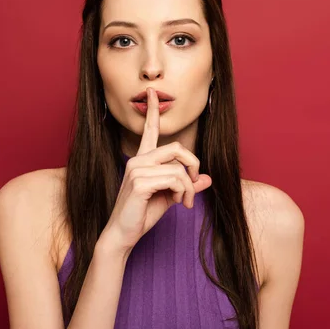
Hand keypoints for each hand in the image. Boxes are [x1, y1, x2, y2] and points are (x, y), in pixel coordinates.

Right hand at [100, 87, 212, 255]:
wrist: (122, 235)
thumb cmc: (141, 216)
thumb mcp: (170, 198)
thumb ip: (186, 185)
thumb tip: (207, 178)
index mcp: (142, 160)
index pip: (149, 131)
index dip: (152, 111)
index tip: (152, 93)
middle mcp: (138, 160)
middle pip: (177, 148)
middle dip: (193, 165)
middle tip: (194, 185)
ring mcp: (136, 170)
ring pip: (179, 168)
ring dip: (189, 188)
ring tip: (185, 202)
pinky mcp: (139, 183)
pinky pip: (175, 179)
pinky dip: (184, 192)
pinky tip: (179, 204)